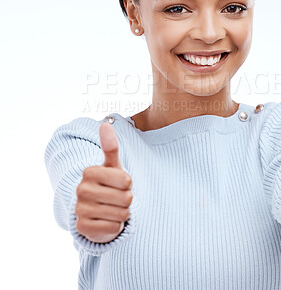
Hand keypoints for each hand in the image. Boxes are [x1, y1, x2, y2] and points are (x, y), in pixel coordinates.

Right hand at [75, 122, 132, 242]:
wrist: (98, 213)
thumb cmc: (110, 185)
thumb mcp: (113, 167)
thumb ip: (110, 147)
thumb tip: (104, 124)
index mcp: (89, 172)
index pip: (126, 180)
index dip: (128, 184)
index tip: (120, 184)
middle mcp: (81, 190)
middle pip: (125, 198)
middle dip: (127, 200)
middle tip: (117, 198)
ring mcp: (80, 210)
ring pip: (120, 214)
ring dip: (122, 213)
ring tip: (113, 209)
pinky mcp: (83, 228)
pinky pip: (113, 228)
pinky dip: (115, 226)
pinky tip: (107, 221)